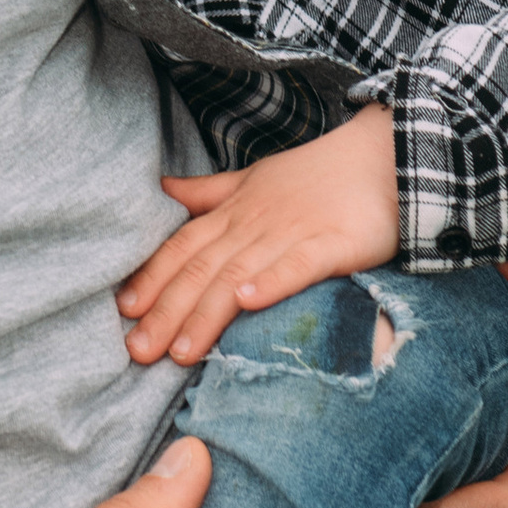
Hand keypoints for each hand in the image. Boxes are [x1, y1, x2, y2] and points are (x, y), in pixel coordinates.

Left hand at [119, 106, 400, 364]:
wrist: (384, 156)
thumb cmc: (317, 175)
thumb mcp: (255, 178)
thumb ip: (209, 193)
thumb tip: (164, 189)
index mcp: (235, 210)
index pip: (183, 246)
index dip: (152, 277)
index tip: (124, 311)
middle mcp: (254, 223)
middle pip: (202, 269)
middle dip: (167, 311)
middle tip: (138, 352)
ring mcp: (291, 233)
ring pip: (238, 275)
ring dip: (207, 313)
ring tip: (182, 351)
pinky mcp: (332, 243)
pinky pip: (297, 265)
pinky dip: (271, 281)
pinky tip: (249, 301)